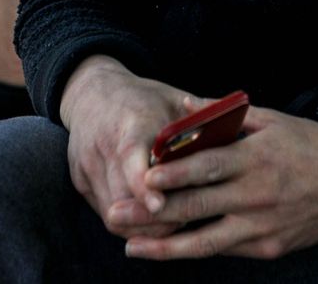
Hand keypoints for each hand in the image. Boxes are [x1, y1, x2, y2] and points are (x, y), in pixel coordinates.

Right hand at [59, 56, 199, 239]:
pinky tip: (153, 221)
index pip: (130, 157)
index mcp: (129, 121)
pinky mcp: (80, 182)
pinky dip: (131, 223)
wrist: (91, 93)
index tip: (161, 204)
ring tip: (174, 221)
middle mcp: (102, 146)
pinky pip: (105, 214)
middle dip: (154, 215)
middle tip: (186, 218)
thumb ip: (200, 118)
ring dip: (144, 224)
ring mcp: (87, 167)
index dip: (144, 185)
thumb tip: (238, 131)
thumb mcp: (172, 99)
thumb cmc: (143, 98)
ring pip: (114, 213)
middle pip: (122, 195)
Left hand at [110, 106, 317, 260]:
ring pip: (206, 242)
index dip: (174, 174)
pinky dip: (196, 250)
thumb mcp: (272, 120)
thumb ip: (225, 117)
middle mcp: (259, 195)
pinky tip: (171, 250)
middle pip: (198, 208)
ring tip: (131, 247)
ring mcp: (264, 226)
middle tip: (116, 215)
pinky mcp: (270, 248)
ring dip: (165, 247)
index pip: (209, 167)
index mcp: (258, 157)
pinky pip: (226, 249)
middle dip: (153, 214)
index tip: (143, 177)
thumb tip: (182, 106)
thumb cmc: (311, 144)